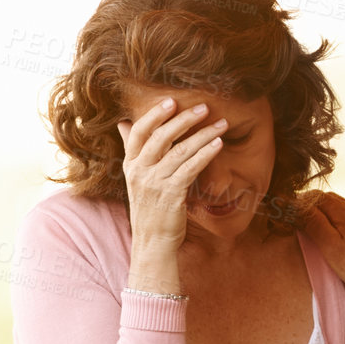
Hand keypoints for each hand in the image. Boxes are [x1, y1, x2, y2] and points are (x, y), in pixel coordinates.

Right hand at [118, 99, 228, 248]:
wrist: (152, 243)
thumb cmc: (149, 208)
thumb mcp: (135, 178)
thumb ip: (133, 150)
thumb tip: (123, 123)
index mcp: (130, 165)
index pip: (138, 132)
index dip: (154, 115)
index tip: (171, 100)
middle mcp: (139, 172)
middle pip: (161, 137)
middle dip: (184, 119)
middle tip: (204, 107)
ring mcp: (154, 183)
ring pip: (180, 151)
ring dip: (203, 135)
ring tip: (221, 124)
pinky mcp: (171, 195)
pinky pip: (191, 168)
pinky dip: (206, 153)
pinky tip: (219, 144)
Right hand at [304, 193, 344, 303]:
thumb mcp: (330, 247)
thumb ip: (314, 223)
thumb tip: (297, 205)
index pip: (317, 196)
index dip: (302, 202)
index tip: (291, 213)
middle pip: (333, 201)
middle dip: (316, 208)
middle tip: (303, 221)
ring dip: (334, 217)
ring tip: (324, 233)